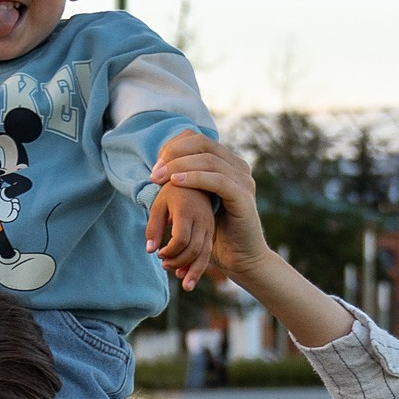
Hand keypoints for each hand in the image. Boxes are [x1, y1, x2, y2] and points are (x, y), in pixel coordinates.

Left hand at [146, 180, 218, 289]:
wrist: (193, 181)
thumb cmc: (171, 193)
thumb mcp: (158, 205)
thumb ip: (153, 227)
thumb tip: (150, 250)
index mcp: (187, 210)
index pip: (181, 239)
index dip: (169, 251)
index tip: (159, 253)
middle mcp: (202, 219)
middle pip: (193, 249)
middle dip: (177, 261)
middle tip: (163, 263)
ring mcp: (209, 226)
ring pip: (204, 254)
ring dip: (190, 269)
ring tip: (177, 277)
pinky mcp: (212, 231)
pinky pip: (207, 252)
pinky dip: (198, 266)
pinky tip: (186, 275)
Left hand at [149, 132, 355, 354]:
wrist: (240, 258)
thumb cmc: (215, 232)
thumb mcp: (198, 202)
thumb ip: (187, 181)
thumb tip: (161, 166)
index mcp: (228, 164)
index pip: (199, 140)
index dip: (175, 147)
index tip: (156, 163)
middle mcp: (238, 167)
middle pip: (203, 144)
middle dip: (174, 154)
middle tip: (154, 171)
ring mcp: (243, 180)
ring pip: (209, 160)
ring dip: (180, 165)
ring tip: (159, 177)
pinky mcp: (243, 197)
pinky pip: (218, 180)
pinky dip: (195, 178)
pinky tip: (176, 182)